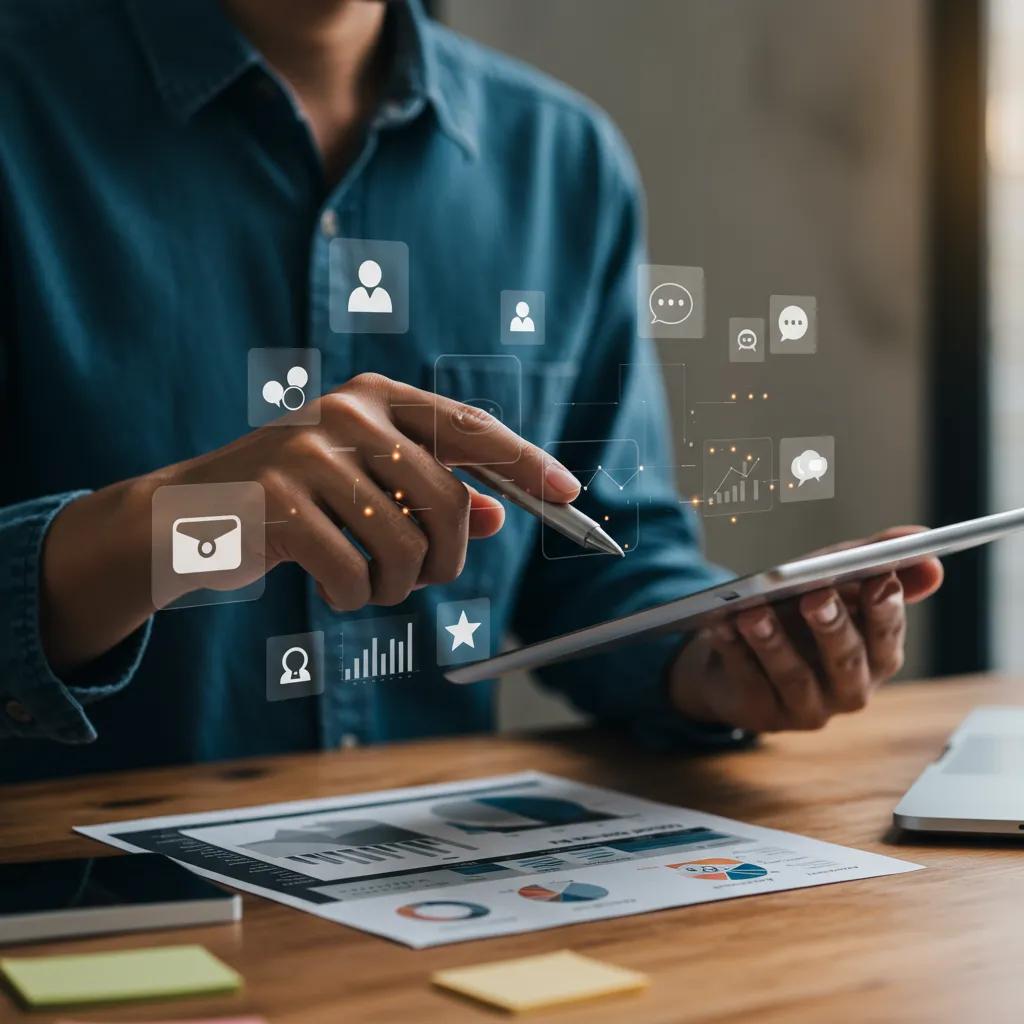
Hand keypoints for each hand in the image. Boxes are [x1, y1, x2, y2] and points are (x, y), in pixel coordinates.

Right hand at [41, 373, 580, 670]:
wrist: (189, 517)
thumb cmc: (294, 502)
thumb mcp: (366, 488)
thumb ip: (430, 493)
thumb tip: (498, 514)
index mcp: (377, 397)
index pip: (470, 428)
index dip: (525, 463)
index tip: (570, 494)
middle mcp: (348, 412)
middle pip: (446, 501)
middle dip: (446, 559)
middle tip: (422, 578)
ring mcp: (310, 450)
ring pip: (404, 544)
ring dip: (396, 585)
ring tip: (367, 582)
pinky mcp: (280, 500)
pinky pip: (354, 572)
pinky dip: (352, 596)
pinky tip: (330, 585)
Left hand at [668, 527, 943, 731]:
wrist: (739, 657)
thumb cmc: (797, 615)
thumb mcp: (835, 583)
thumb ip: (874, 561)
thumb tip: (925, 548)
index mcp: (877, 658)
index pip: (888, 636)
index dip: (886, 611)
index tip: (880, 580)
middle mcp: (849, 689)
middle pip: (845, 660)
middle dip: (832, 626)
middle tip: (815, 595)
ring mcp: (806, 707)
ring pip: (793, 676)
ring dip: (773, 642)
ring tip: (753, 613)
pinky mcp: (762, 713)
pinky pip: (747, 680)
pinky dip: (733, 651)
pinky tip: (721, 625)